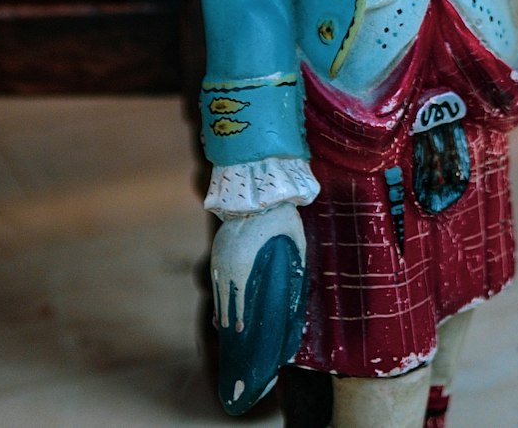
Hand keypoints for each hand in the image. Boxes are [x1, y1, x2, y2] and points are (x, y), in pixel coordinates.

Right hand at [211, 201, 305, 331]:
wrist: (259, 185)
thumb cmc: (281, 213)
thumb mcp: (295, 238)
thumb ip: (298, 260)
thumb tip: (302, 283)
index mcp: (244, 261)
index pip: (239, 296)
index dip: (239, 315)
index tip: (241, 330)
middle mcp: (228, 258)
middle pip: (223, 293)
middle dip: (225, 314)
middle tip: (228, 333)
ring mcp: (220, 249)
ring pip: (217, 283)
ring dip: (219, 303)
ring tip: (222, 323)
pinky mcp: (219, 242)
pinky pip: (216, 270)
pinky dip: (217, 286)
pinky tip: (220, 296)